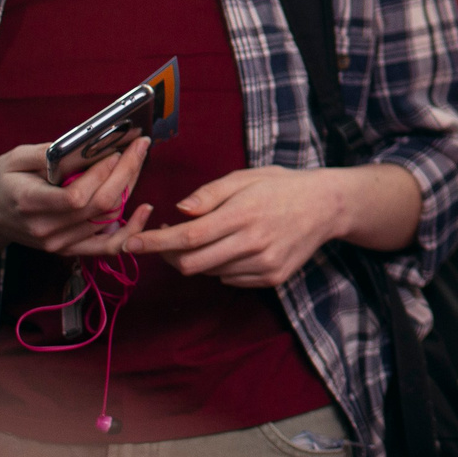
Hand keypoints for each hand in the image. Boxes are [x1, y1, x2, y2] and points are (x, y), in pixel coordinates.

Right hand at [0, 138, 150, 258]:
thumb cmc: (2, 182)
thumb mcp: (15, 159)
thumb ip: (47, 153)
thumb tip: (82, 145)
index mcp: (30, 204)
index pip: (75, 197)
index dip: (101, 175)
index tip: (114, 152)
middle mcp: (46, 229)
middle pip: (99, 206)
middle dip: (125, 173)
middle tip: (139, 147)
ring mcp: (59, 243)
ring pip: (107, 219)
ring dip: (129, 188)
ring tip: (137, 162)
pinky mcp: (69, 248)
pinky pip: (106, 246)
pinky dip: (129, 230)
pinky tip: (144, 211)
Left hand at [120, 165, 341, 286]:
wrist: (327, 206)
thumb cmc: (280, 186)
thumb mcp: (245, 177)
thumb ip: (210, 194)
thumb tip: (179, 211)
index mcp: (242, 214)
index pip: (187, 236)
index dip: (154, 243)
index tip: (130, 244)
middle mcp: (252, 244)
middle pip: (191, 264)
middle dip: (168, 256)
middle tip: (165, 240)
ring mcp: (264, 265)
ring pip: (209, 273)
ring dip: (196, 259)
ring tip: (207, 236)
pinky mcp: (272, 278)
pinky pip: (230, 279)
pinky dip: (220, 266)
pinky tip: (232, 247)